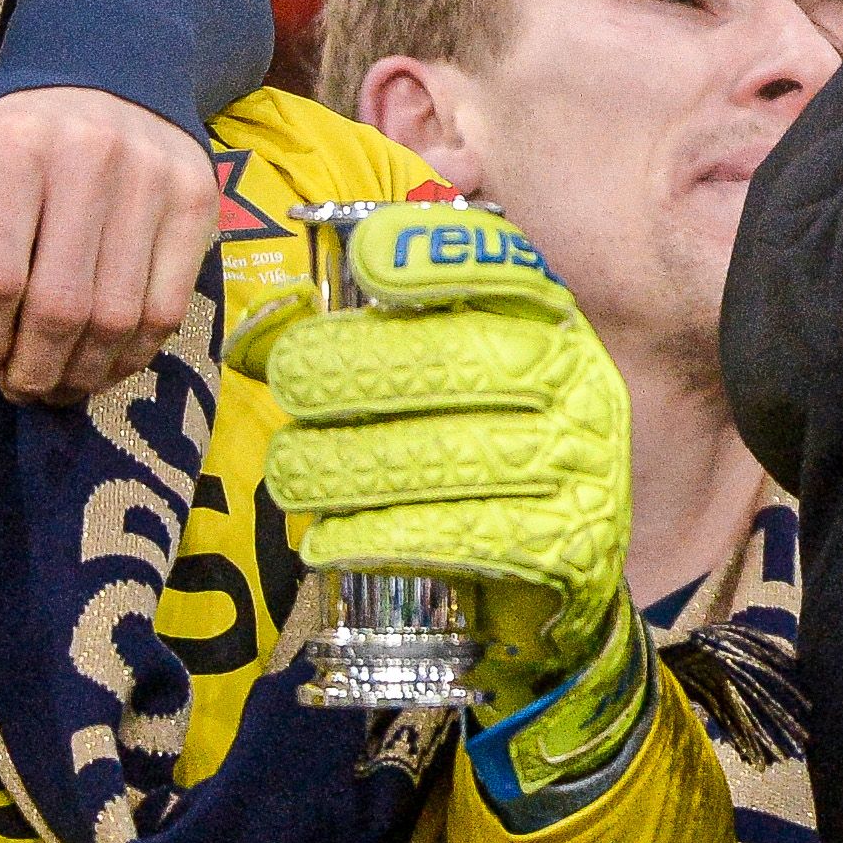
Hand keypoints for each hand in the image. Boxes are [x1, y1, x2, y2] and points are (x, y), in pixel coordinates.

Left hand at [0, 86, 226, 404]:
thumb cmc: (18, 129)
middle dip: (33, 369)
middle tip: (18, 389)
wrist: (115, 68)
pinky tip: (105, 363)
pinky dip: (135, 352)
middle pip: (60, 305)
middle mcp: (92, 160)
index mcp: (17, 148)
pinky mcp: (198, 201)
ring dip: (83, 371)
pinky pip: (169, 304)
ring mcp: (154, 181)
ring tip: (58, 386)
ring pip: (118, 315)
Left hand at [236, 201, 649, 782]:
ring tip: (291, 472)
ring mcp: (580, 463)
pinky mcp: (567, 544)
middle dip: (361, 368)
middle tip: (292, 385)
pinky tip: (330, 539)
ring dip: (351, 464)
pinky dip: (382, 537)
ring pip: (450, 454)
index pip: (509, 273)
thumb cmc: (480, 460)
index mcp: (552, 325)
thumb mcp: (443, 387)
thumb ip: (363, 348)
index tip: (368, 261)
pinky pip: (462, 536)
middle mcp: (579, 381)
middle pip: (463, 362)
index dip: (440, 262)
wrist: (562, 581)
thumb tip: (262, 333)